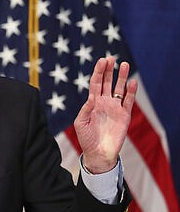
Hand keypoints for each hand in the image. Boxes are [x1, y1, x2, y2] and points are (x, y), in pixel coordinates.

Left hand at [73, 57, 137, 172]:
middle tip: (111, 58)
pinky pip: (128, 101)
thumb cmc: (86, 139)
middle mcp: (104, 103)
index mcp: (92, 103)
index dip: (98, 72)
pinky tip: (132, 82)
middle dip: (109, 70)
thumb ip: (85, 110)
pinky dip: (131, 92)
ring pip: (119, 89)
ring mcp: (115, 108)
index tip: (102, 61)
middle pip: (107, 82)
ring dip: (122, 77)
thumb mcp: (80, 124)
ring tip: (124, 64)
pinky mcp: (124, 115)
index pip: (96, 83)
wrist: (98, 153)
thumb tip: (91, 98)